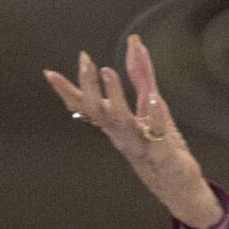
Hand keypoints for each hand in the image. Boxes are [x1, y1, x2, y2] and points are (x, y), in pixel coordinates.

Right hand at [43, 36, 223, 228]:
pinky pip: (156, 134)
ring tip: (109, 72)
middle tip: (84, 61)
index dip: (67, 90)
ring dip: (114, 96)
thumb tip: (135, 44)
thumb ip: (142, 75)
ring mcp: (139, 144)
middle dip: (88, 86)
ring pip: (120, 122)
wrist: (178, 185)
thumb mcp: (151, 104)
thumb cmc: (160, 143)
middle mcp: (121, 134)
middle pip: (97, 110)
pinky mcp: (161, 152)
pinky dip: (155, 116)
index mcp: (115, 124)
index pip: (86, 105)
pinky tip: (154, 98)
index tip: (49, 72)